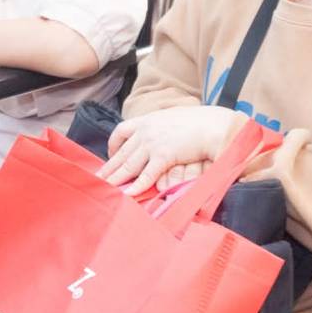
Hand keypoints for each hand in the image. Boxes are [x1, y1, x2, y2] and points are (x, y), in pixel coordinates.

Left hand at [98, 106, 237, 194]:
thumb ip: (164, 126)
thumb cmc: (200, 121)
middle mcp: (146, 131)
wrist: (214, 124)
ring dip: (115, 179)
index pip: (122, 131)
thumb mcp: (175, 118)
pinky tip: (128, 194)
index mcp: (148, 120)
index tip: (111, 154)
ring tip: (105, 189)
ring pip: (128, 165)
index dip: (114, 145)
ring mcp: (153, 143)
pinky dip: (136, 186)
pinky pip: (146, 175)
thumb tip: (161, 133)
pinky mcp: (163, 156)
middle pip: (121, 152)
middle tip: (97, 179)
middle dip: (109, 167)